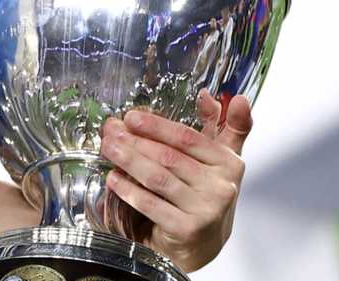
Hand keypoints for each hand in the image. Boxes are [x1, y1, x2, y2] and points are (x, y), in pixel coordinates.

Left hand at [99, 90, 252, 271]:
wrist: (203, 243)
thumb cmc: (205, 194)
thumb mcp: (218, 159)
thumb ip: (219, 125)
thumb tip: (207, 94)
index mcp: (229, 163)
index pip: (189, 138)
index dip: (157, 126)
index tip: (131, 117)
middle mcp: (222, 186)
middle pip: (170, 157)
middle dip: (136, 142)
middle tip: (111, 132)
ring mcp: (206, 210)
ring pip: (159, 178)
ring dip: (129, 161)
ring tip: (109, 149)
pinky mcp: (187, 230)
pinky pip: (152, 204)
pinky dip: (129, 190)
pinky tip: (113, 179)